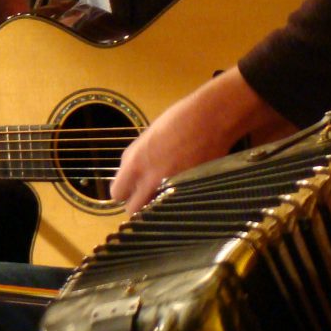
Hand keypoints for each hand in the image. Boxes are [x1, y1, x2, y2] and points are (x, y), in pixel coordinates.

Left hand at [110, 67, 291, 213]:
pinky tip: (181, 193)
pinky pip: (177, 206)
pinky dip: (177, 204)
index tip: (130, 190)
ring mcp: (172, 187)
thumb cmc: (180, 120)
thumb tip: (132, 175)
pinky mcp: (190, 191)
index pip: (117, 193)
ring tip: (165, 197)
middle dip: (138, 205)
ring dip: (156, 207)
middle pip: (133, 210)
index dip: (124, 192)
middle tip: (147, 198)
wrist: (212, 119)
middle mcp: (150, 178)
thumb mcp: (148, 136)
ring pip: (155, 212)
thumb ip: (136, 158)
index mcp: (136, 161)